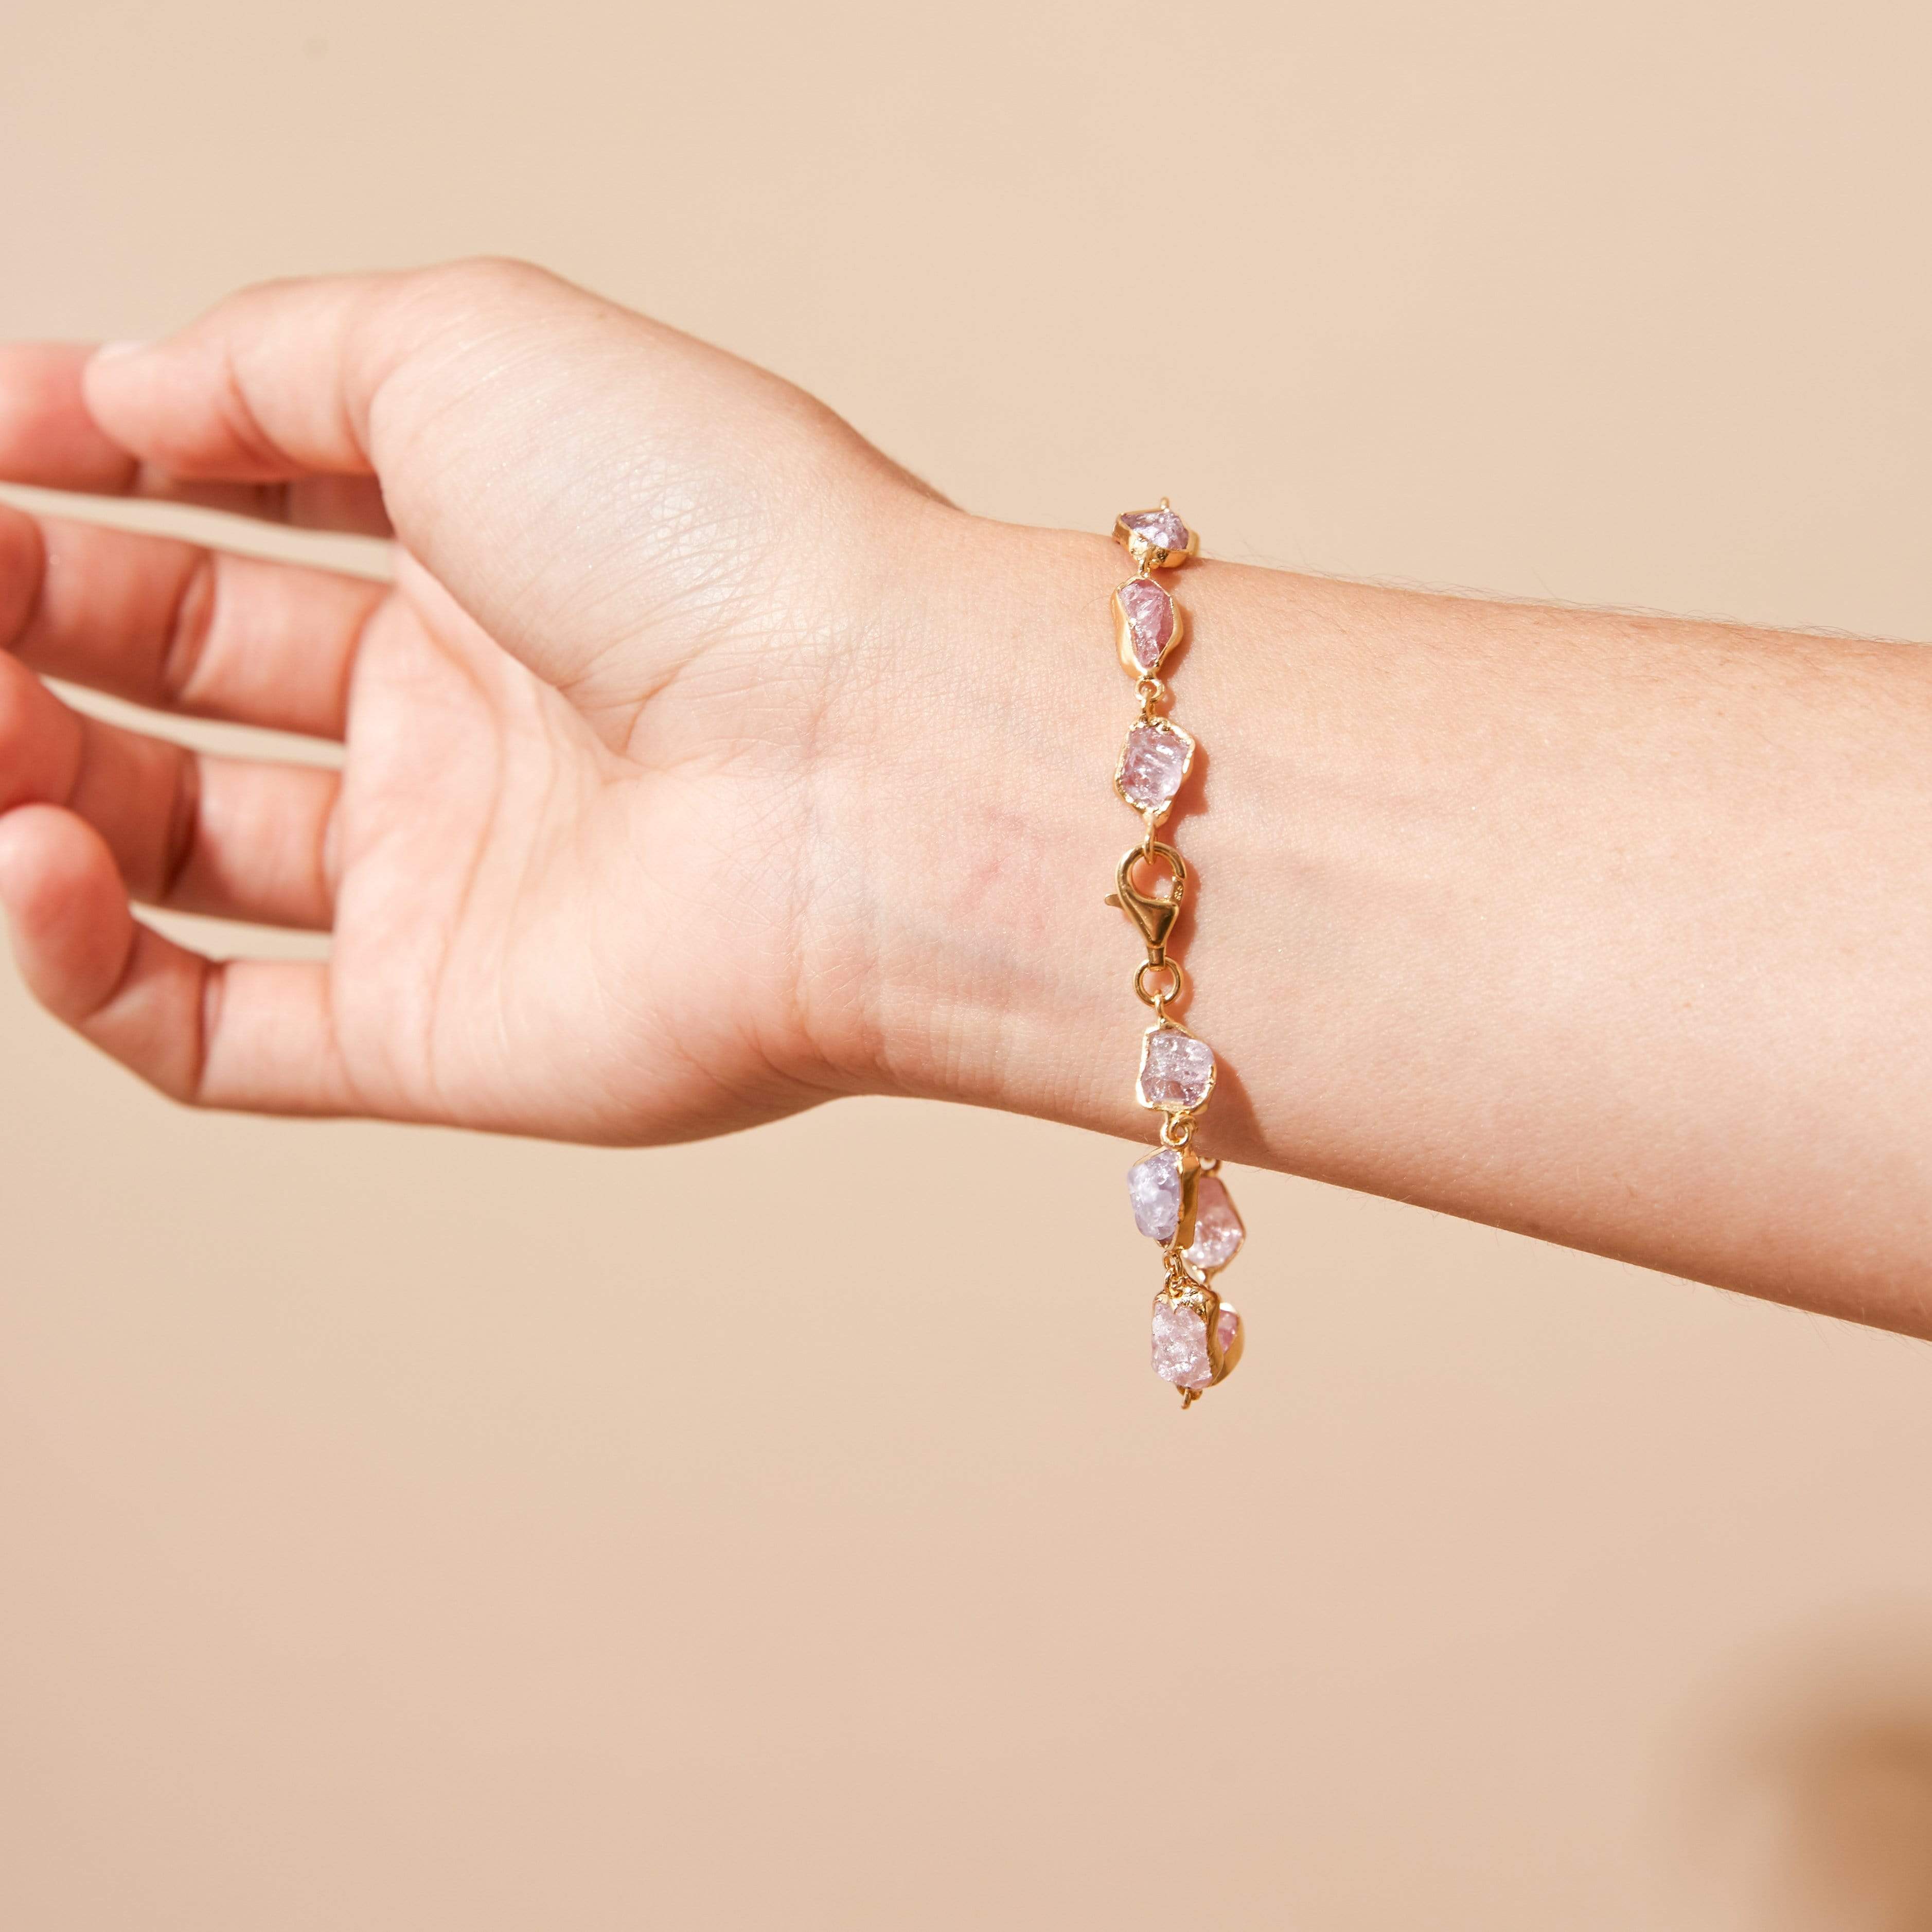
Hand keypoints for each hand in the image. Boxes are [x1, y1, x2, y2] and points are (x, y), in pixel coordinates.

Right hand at [0, 260, 968, 1141]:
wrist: (863, 763)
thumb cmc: (713, 538)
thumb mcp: (471, 351)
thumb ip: (273, 359)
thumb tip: (115, 387)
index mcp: (489, 548)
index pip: (238, 507)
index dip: (87, 470)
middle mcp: (468, 719)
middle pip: (188, 668)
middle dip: (36, 616)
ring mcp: (451, 883)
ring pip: (170, 848)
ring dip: (28, 777)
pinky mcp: (439, 1032)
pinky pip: (214, 1027)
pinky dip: (84, 959)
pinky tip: (29, 855)